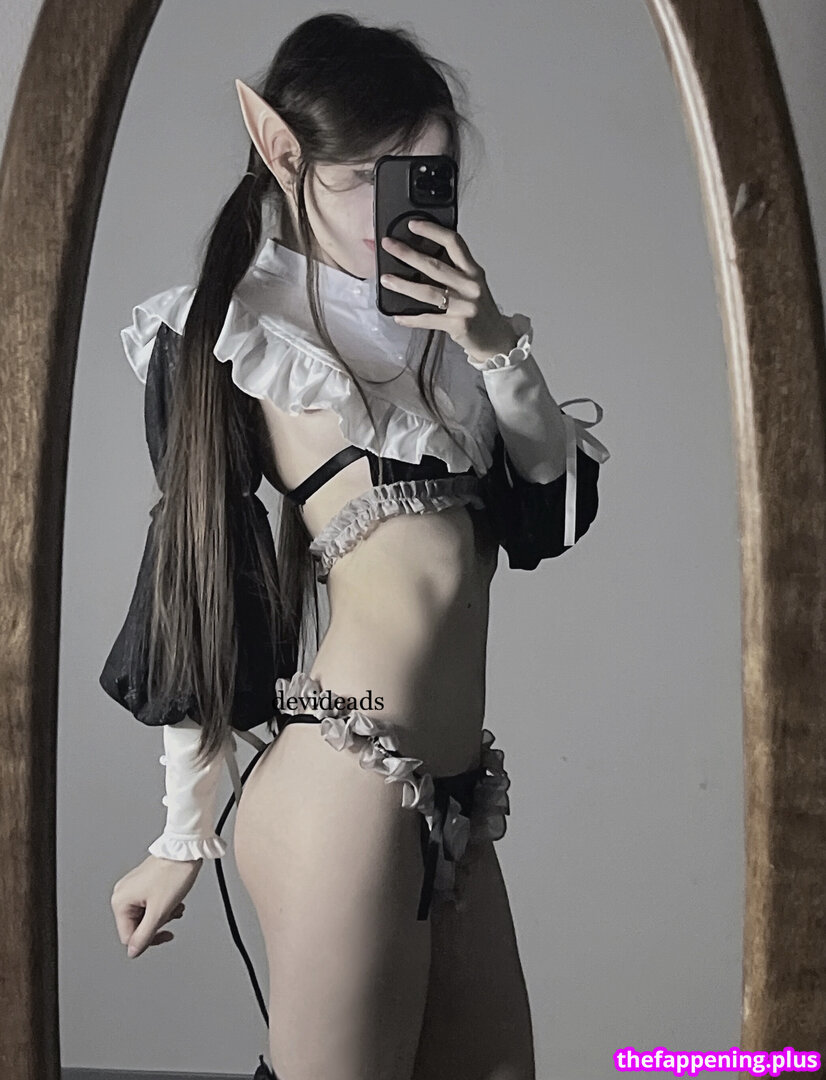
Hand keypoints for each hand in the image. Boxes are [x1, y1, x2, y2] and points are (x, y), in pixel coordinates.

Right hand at [111, 852, 201, 958]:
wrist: (185, 850)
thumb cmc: (173, 873)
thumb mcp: (159, 912)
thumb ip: (145, 935)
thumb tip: (133, 952)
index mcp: (120, 901)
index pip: (129, 937)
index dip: (149, 940)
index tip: (166, 934)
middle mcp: (123, 894)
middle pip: (138, 926)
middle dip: (158, 924)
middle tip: (170, 914)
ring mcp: (133, 888)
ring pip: (146, 916)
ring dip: (163, 915)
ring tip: (174, 905)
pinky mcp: (144, 884)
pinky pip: (150, 904)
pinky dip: (163, 906)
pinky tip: (174, 901)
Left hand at [379, 219, 518, 364]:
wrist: (495, 339)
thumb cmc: (479, 310)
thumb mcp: (472, 285)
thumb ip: (454, 272)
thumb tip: (420, 259)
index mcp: (473, 271)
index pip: (453, 243)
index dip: (432, 231)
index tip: (413, 224)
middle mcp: (471, 286)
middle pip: (435, 266)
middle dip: (408, 254)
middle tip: (388, 245)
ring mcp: (465, 306)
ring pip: (428, 292)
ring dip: (404, 285)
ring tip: (386, 279)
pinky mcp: (458, 325)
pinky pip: (428, 319)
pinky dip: (411, 319)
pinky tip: (398, 317)